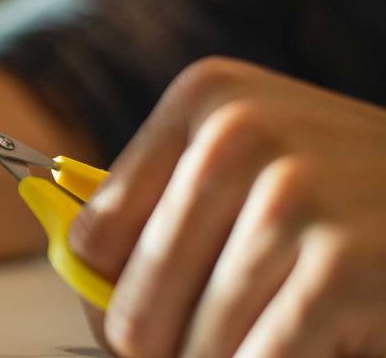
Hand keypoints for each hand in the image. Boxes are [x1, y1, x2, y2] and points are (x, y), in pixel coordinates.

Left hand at [69, 57, 385, 355]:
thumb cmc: (347, 197)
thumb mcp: (249, 174)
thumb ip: (158, 226)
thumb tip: (87, 298)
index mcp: (204, 101)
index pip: (93, 240)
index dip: (117, 295)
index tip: (159, 309)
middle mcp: (240, 133)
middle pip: (132, 310)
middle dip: (166, 351)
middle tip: (218, 338)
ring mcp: (294, 198)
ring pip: (191, 349)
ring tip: (279, 329)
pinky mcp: (343, 266)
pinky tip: (315, 343)